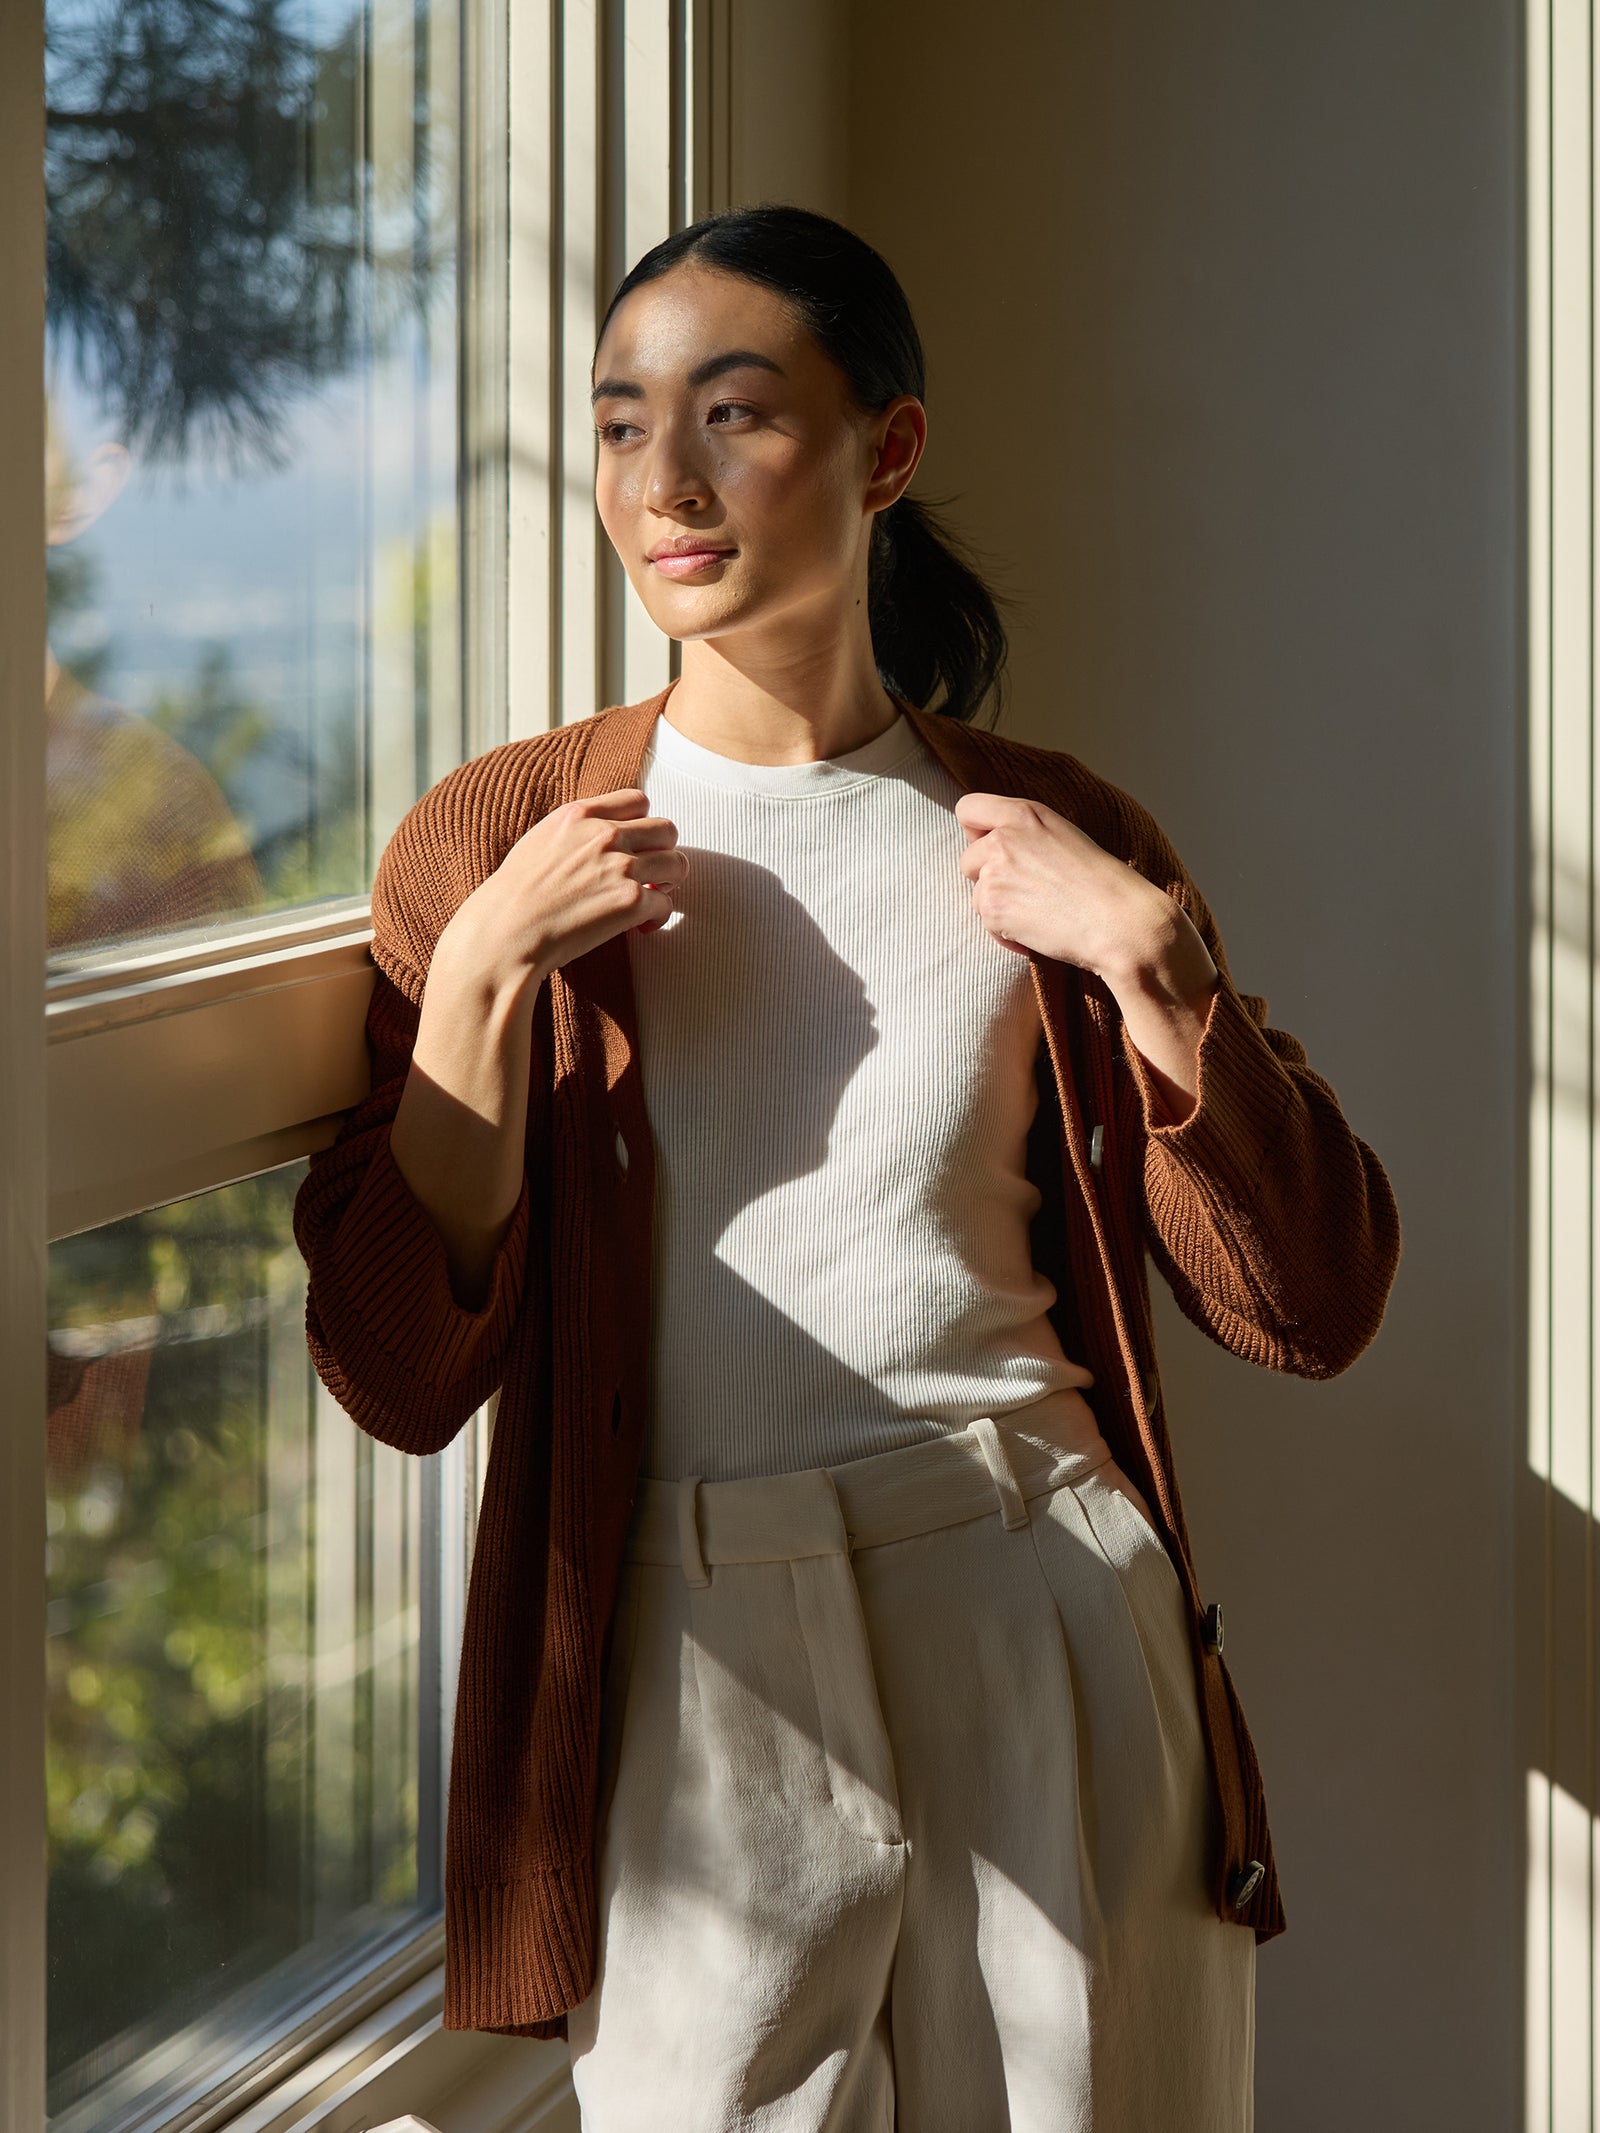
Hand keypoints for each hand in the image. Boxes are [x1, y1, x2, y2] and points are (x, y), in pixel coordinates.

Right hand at [435, 788, 685, 995]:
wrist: (505, 932)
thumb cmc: (514, 895)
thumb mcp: (540, 841)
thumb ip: (576, 831)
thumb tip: (604, 835)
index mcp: (580, 815)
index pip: (638, 800)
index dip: (642, 825)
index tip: (636, 845)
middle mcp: (605, 835)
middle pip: (666, 830)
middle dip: (663, 852)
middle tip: (652, 875)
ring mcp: (621, 867)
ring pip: (677, 864)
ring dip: (668, 884)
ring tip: (650, 900)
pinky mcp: (631, 902)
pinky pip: (666, 904)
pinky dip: (658, 917)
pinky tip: (640, 927)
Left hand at [955, 791, 1217, 1119]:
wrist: (1120, 921)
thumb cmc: (1102, 882)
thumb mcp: (1064, 835)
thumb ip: (1026, 832)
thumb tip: (993, 842)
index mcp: (1023, 813)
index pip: (968, 809)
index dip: (976, 831)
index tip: (991, 847)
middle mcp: (1003, 837)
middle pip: (967, 858)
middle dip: (987, 876)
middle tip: (1027, 890)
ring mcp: (993, 872)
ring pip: (976, 893)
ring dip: (999, 906)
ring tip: (1039, 912)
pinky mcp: (991, 907)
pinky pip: (985, 923)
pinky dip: (1006, 932)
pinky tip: (1039, 930)